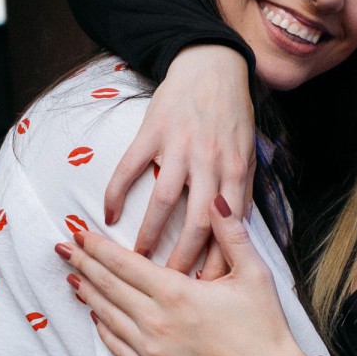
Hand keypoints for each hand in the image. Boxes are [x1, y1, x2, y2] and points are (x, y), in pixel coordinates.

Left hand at [60, 197, 316, 355]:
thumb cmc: (264, 328)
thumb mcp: (254, 274)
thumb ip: (232, 235)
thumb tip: (215, 200)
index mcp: (177, 294)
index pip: (125, 264)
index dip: (99, 248)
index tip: (79, 233)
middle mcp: (156, 322)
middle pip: (109, 287)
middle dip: (84, 265)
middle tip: (63, 249)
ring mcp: (151, 351)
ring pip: (108, 316)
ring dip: (88, 295)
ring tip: (73, 278)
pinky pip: (116, 347)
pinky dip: (103, 328)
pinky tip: (96, 316)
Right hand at [104, 46, 255, 272]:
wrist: (212, 67)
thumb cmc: (232, 115)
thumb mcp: (247, 153)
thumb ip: (239, 191)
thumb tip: (234, 236)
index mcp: (234, 170)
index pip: (226, 228)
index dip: (216, 261)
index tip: (205, 288)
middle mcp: (208, 161)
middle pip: (196, 223)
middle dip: (181, 259)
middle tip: (168, 285)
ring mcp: (179, 147)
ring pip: (163, 202)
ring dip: (148, 235)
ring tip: (137, 259)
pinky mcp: (152, 132)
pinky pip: (130, 168)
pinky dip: (116, 193)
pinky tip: (109, 215)